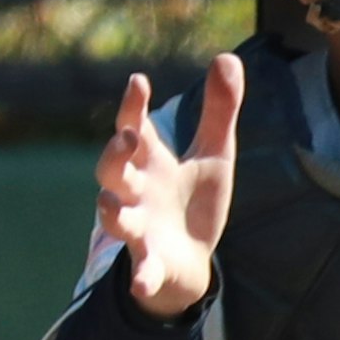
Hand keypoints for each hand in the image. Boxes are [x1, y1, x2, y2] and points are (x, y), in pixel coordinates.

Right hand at [95, 54, 243, 317]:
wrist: (192, 259)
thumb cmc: (193, 201)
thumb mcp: (215, 154)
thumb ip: (219, 110)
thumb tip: (228, 56)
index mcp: (150, 162)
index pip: (133, 128)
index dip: (132, 106)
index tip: (139, 82)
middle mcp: (136, 192)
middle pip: (111, 169)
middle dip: (115, 154)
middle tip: (128, 138)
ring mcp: (139, 228)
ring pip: (114, 217)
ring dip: (111, 210)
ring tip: (112, 205)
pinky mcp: (149, 263)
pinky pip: (141, 269)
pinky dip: (141, 276)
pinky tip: (142, 283)